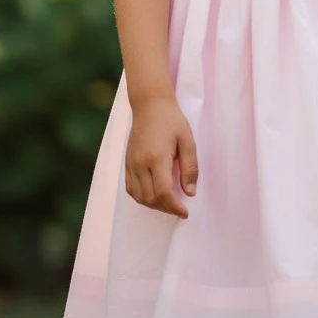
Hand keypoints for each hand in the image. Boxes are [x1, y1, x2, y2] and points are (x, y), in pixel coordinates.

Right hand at [124, 95, 198, 217]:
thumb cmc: (172, 120)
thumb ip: (190, 168)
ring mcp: (131, 164)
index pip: (164, 192)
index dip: (175, 207)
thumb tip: (190, 192)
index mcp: (157, 157)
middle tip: (180, 208)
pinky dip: (142, 197)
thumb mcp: (187, 141)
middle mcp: (140, 163)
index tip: (185, 212)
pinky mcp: (127, 163)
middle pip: (151, 198)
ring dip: (154, 205)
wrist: (150, 105)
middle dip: (166, 208)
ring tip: (169, 203)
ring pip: (139, 197)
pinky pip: (131, 189)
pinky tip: (154, 195)